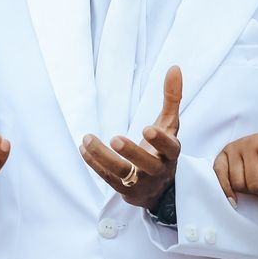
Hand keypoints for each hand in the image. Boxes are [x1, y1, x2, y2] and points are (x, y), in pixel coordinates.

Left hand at [81, 66, 182, 209]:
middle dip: (132, 152)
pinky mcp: (125, 190)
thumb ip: (172, 98)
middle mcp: (158, 169)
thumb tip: (174, 68)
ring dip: (103, 157)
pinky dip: (94, 164)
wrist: (160, 188)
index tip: (148, 129)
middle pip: (147, 164)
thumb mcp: (170, 126)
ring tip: (88, 140)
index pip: (170, 148)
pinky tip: (83, 149)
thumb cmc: (163, 150)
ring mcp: (141, 182)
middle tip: (116, 139)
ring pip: (122, 173)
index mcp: (171, 153)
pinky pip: (108, 178)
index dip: (160, 141)